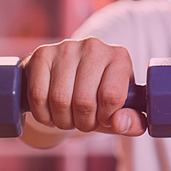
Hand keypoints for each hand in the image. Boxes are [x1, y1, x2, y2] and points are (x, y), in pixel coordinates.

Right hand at [23, 37, 146, 135]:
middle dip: (83, 123)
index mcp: (120, 57)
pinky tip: (50, 112)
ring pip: (60, 100)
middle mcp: (94, 46)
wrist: (69, 78)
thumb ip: (132, 122)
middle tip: (83, 122)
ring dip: (62, 120)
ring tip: (68, 118)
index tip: (103, 118)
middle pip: (84, 102)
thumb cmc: (100, 96)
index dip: (105, 118)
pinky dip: (42, 114)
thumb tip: (119, 123)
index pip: (112, 96)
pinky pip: (38, 95)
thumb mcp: (122, 110)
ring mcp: (66, 47)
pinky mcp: (42, 54)